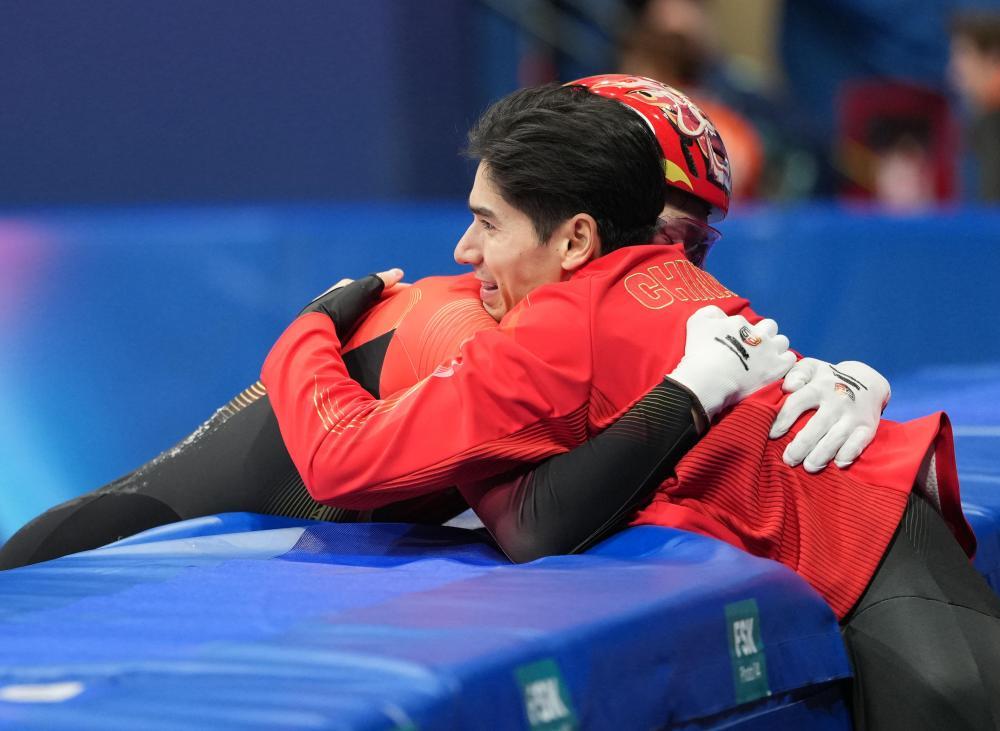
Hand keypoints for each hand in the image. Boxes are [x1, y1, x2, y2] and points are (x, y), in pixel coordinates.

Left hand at [299, 268, 403, 341]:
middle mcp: (341, 301)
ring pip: (364, 316)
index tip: (411, 294)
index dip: (394, 289)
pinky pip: (359, 330)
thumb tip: (399, 272)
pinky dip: (371, 330)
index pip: (375, 286)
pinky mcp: (337, 335)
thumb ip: (381, 280)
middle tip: (407, 309)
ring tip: (396, 324)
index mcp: (346, 288)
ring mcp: (338, 319)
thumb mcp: (362, 290)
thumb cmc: (338, 308)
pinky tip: (378, 337)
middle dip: (387, 303)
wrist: (314, 331)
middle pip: (370, 301)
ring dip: (379, 318)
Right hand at [668, 306, 796, 420]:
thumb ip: (710, 312)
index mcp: (739, 323)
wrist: (708, 378)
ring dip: (775, 347)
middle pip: (769, 326)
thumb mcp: (696, 322)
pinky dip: (783, 362)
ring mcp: (770, 350)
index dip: (739, 333)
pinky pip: (790, 358)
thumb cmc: (699, 353)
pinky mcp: (778, 367)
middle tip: (753, 349)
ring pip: (782, 341)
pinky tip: (773, 369)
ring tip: (765, 359)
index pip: (744, 323)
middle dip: (763, 334)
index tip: (732, 345)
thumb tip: (721, 316)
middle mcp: (757, 333)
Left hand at [769, 358, 890, 471]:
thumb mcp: (811, 368)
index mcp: (819, 386)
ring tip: (808, 467)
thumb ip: (796, 374)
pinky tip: (837, 463)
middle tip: (788, 460)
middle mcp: (837, 401)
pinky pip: (858, 444)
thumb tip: (787, 387)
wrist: (867, 381)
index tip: (772, 434)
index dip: (783, 419)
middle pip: (817, 426)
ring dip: (821, 455)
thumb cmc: (828, 378)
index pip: (797, 402)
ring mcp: (853, 415)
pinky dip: (848, 455)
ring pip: (836, 438)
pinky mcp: (867, 427)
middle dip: (801, 446)